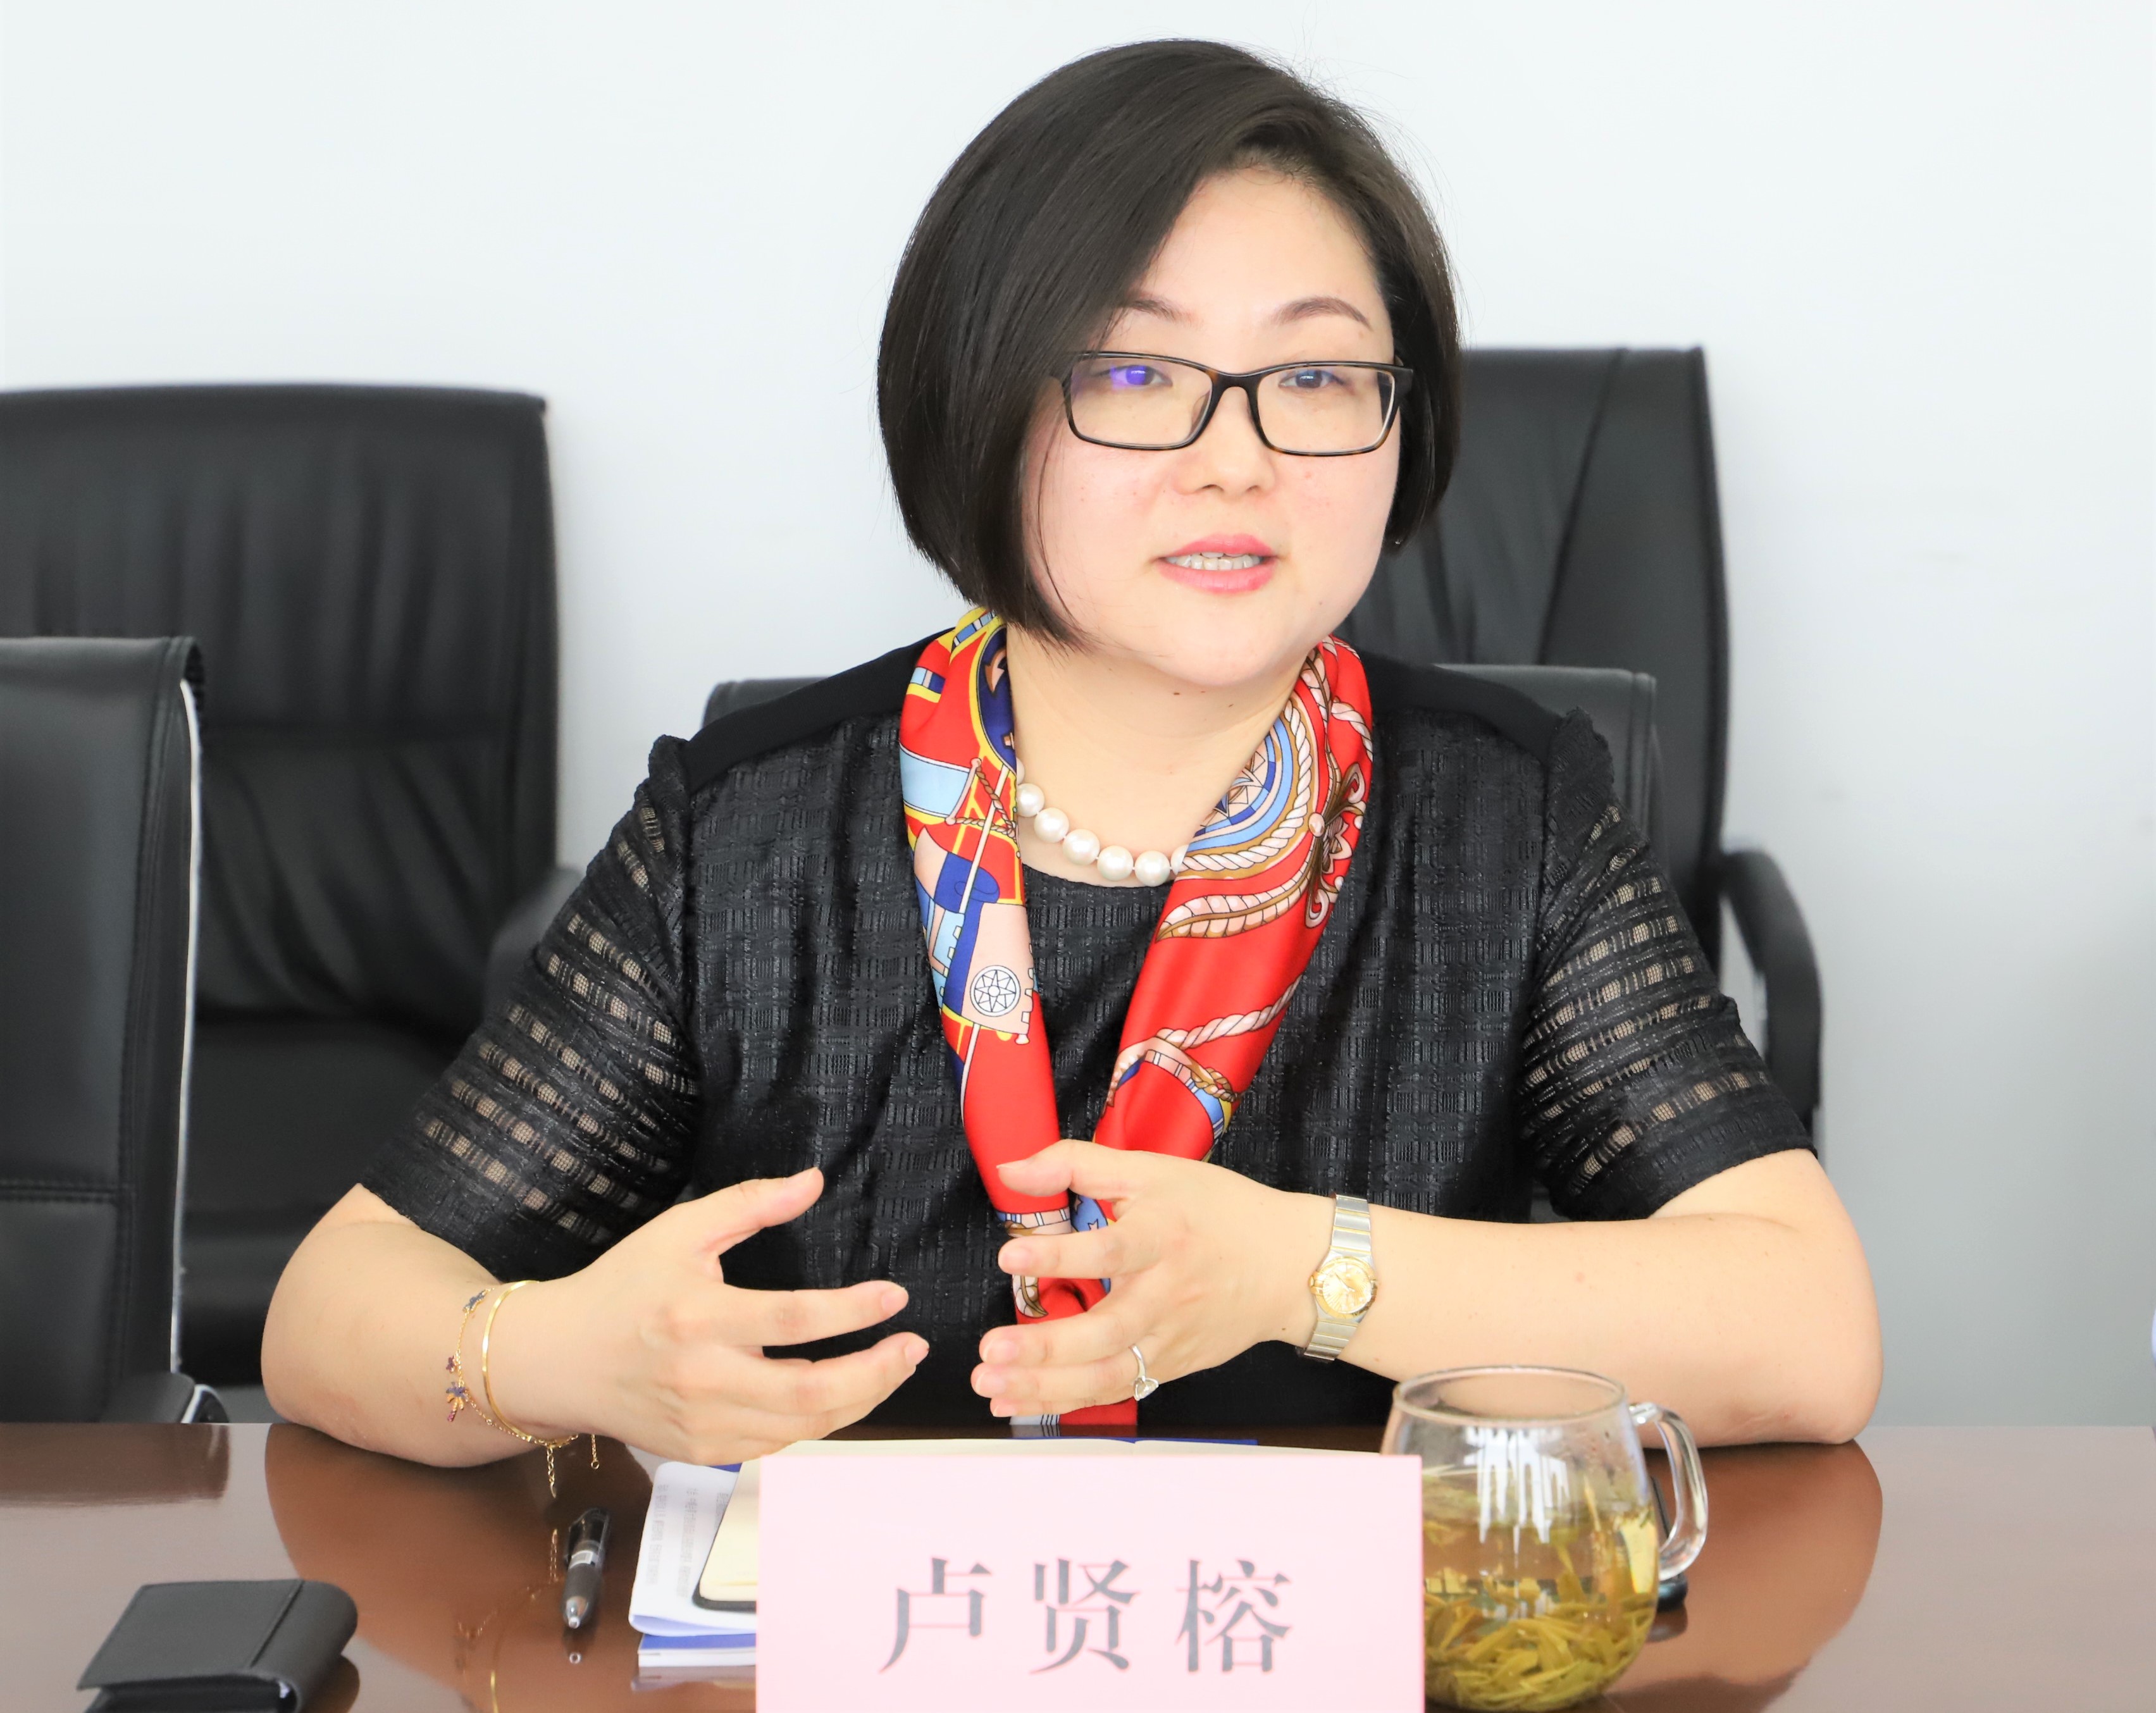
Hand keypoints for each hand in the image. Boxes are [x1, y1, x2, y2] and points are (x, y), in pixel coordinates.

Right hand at [488, 1168, 925, 1462]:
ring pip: (800, 1428)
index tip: (895, 1298)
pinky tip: (842, 1395)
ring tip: (890, 1369)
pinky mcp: (700, 1451)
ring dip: (858, 1402)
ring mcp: (701, 1424)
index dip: (853, 1312)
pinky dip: (817, 1423)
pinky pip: (776, 1446)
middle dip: (875, 1373)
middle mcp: (701, 1379)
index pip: (793, 1321)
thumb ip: (750, 1204)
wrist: (560, 1359)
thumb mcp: (679, 1230)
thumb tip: (813, 1181)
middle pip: (809, 1392)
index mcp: (697, 1318)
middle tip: (913, 1348)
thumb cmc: (623, 1287)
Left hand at [969, 1141, 1330, 1416]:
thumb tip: (1011, 1168)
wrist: (1290, 1266)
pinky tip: (1018, 1403)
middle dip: (1045, 1346)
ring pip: (1107, 1373)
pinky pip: (1115, 1389)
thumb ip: (1077, 1164)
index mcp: (1163, 1236)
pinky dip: (1065, 1402)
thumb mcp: (1153, 1172)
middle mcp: (1167, 1294)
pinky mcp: (1170, 1366)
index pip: (1110, 1249)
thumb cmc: (1220, 1212)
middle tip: (990, 1348)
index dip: (1059, 1256)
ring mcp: (1170, 1338)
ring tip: (991, 1384)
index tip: (1009, 1256)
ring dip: (1045, 1385)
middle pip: (1106, 1329)